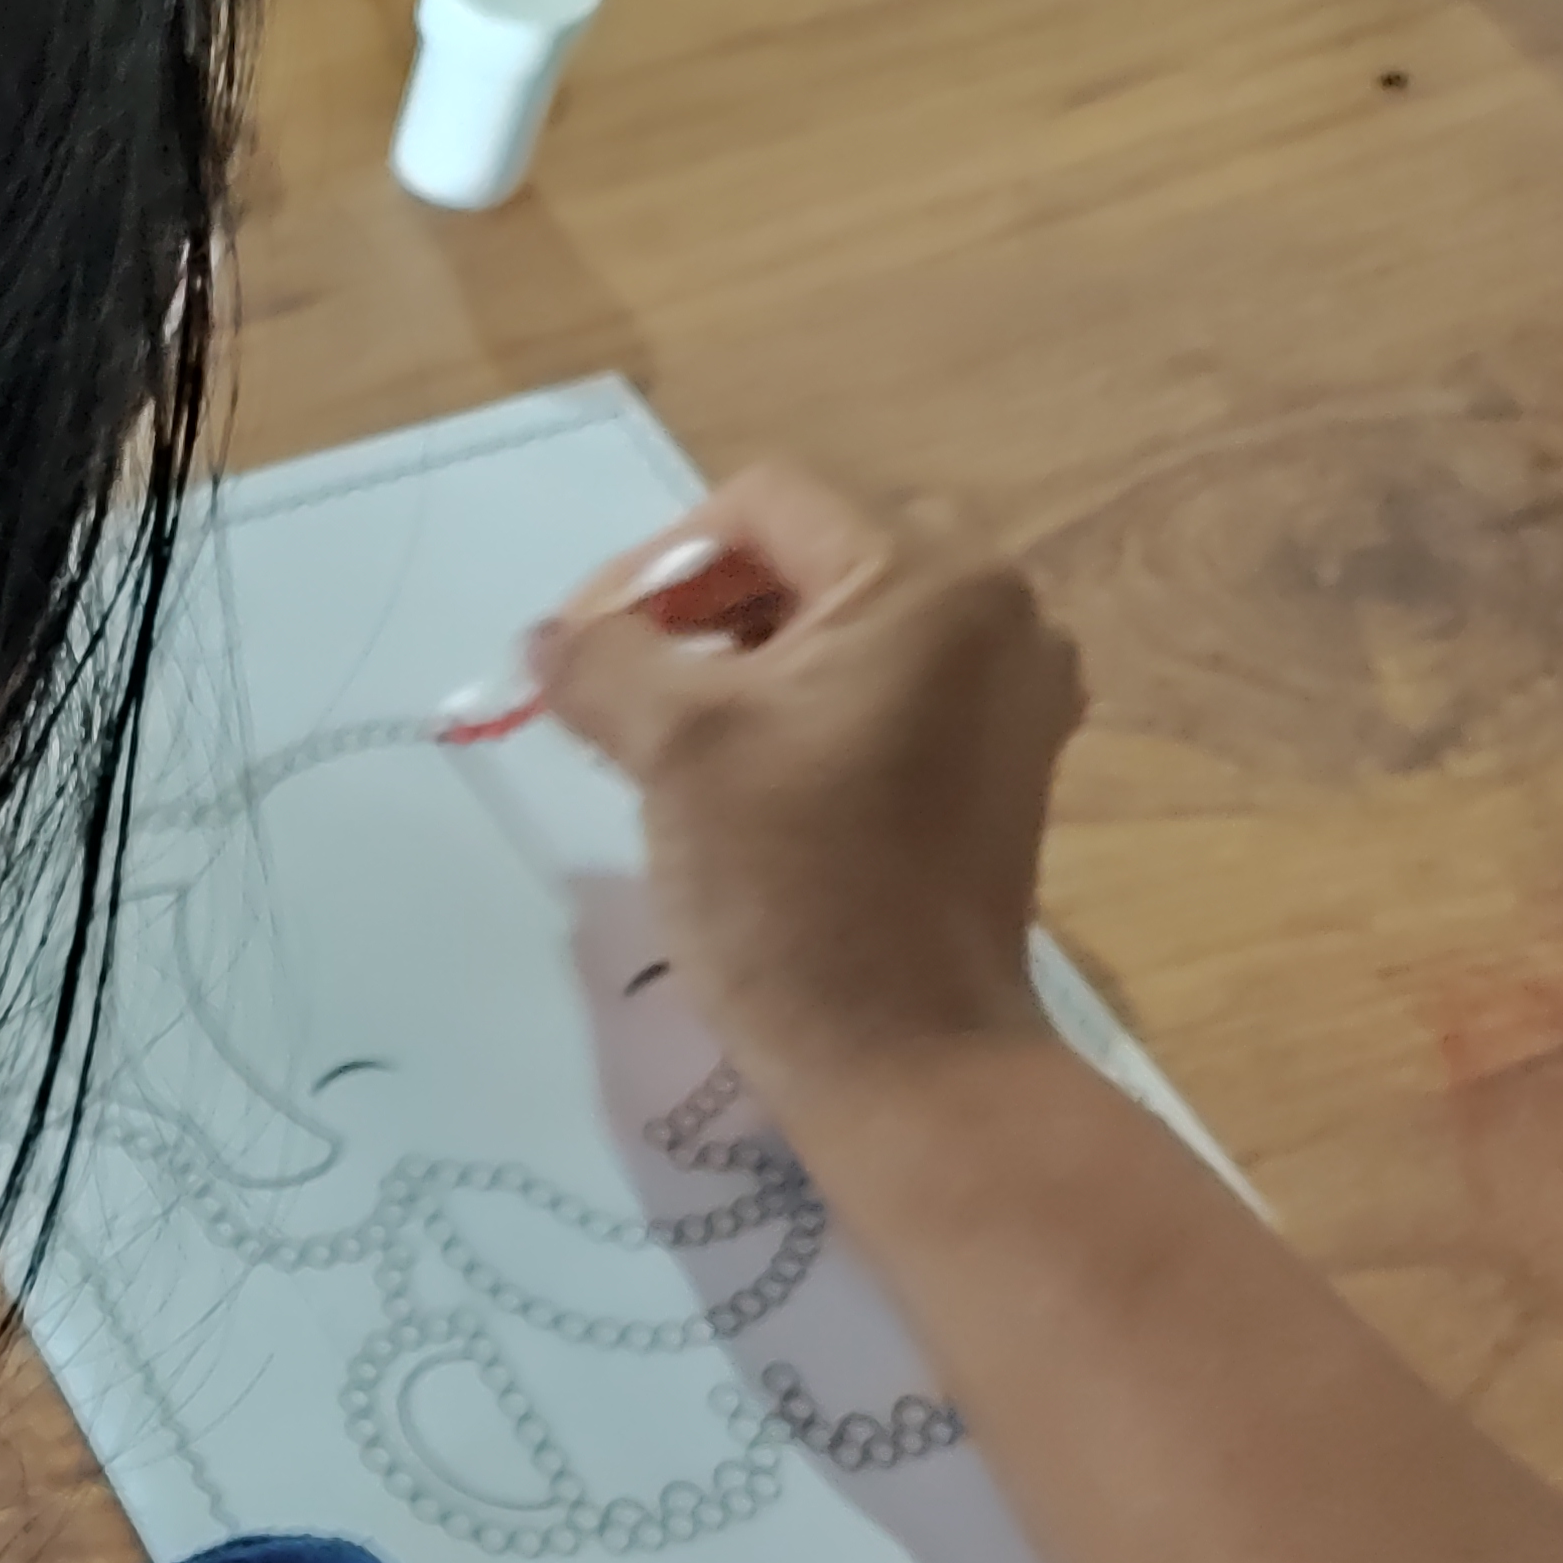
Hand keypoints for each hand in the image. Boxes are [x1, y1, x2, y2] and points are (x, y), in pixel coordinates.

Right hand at [530, 462, 1087, 1124]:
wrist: (902, 1057)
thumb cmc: (792, 890)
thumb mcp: (676, 753)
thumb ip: (602, 661)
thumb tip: (550, 639)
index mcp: (934, 577)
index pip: (764, 505)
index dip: (653, 566)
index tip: (579, 654)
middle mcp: (998, 609)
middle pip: (812, 555)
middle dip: (700, 611)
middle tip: (617, 689)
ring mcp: (1012, 689)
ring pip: (848, 624)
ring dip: (745, 662)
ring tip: (664, 739)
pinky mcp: (1002, 761)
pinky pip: (887, 689)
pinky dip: (807, 709)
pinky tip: (745, 778)